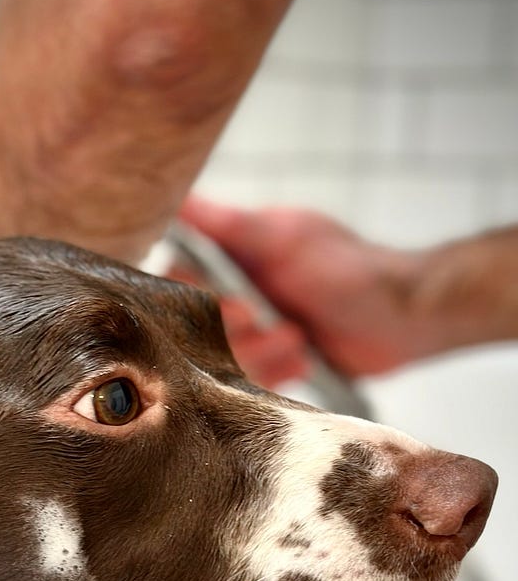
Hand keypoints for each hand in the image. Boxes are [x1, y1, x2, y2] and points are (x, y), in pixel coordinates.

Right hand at [180, 197, 443, 378]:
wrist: (404, 317)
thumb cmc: (347, 268)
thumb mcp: (284, 239)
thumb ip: (226, 225)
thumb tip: (178, 198)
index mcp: (232, 258)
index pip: (180, 280)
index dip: (193, 298)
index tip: (232, 304)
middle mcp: (238, 294)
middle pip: (198, 329)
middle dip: (237, 333)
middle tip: (272, 322)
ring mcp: (256, 333)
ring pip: (225, 360)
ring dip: (262, 353)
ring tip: (297, 337)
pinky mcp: (274, 366)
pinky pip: (251, 382)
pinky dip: (278, 372)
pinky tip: (305, 358)